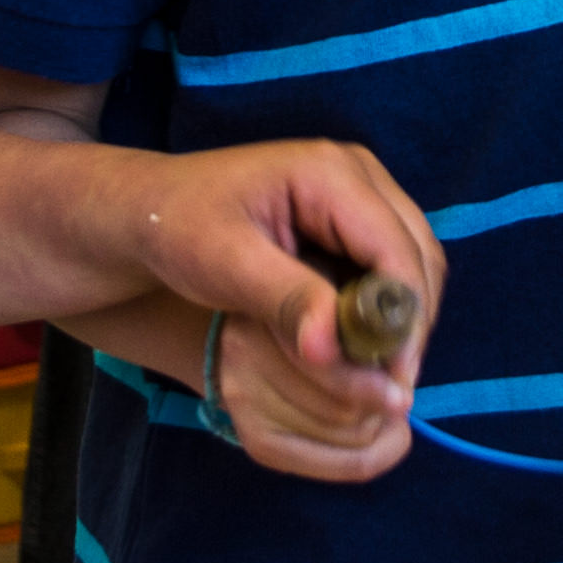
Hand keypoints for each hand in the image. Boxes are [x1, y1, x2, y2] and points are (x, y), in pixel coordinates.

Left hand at [137, 138, 443, 482]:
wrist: (145, 212)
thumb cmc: (175, 231)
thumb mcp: (225, 267)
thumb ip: (287, 302)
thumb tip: (336, 350)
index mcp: (330, 173)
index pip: (398, 251)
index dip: (404, 320)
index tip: (393, 381)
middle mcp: (357, 173)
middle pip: (418, 256)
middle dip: (409, 325)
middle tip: (392, 389)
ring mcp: (358, 192)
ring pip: (411, 264)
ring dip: (401, 321)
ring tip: (378, 379)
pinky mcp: (351, 216)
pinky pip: (388, 267)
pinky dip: (384, 311)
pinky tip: (361, 352)